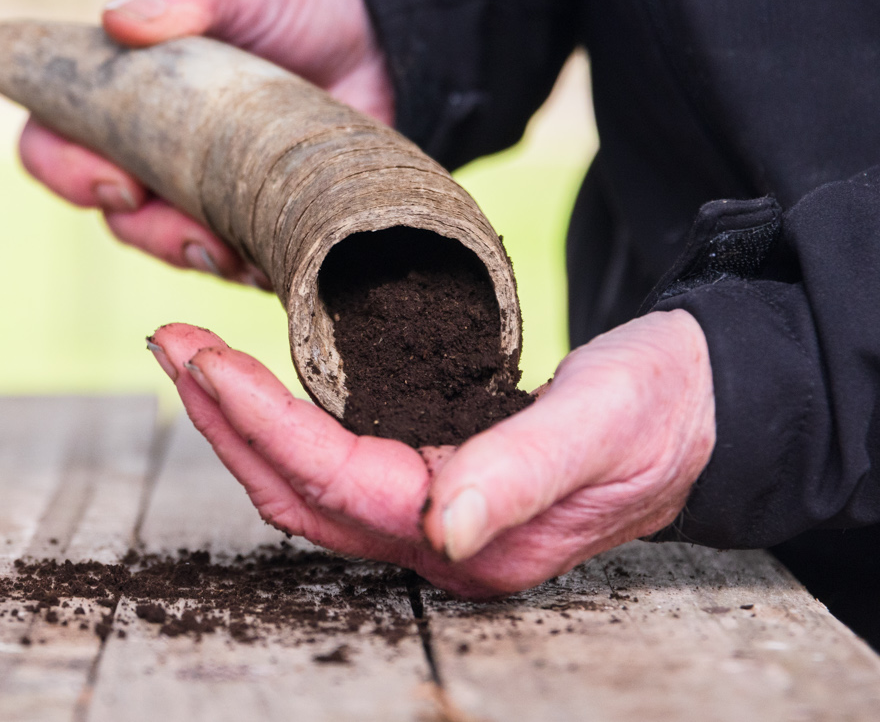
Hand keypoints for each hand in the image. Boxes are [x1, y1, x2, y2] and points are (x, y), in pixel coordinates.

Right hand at [18, 0, 388, 287]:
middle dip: (137, 226)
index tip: (114, 177)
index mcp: (126, 92)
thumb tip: (119, 18)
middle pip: (107, 210)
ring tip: (232, 248)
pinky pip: (237, 270)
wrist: (386, 40)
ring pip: (167, 247)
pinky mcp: (259, 228)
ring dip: (191, 254)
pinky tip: (276, 256)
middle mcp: (153, 151)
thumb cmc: (296, 3)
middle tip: (187, 227)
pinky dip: (250, 267)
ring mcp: (206, 196)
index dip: (63, 168)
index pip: (53, 140)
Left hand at [145, 311, 714, 597]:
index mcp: (473, 535)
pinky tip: (256, 379)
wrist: (711, 403)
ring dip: (239, 420)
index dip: (257, 419)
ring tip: (190, 353)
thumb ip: (523, 473)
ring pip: (304, 483)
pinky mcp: (435, 481)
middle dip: (221, 418)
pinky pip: (333, 463)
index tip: (199, 355)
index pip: (333, 480)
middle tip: (168, 340)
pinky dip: (282, 421)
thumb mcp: (601, 423)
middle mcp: (439, 540)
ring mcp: (433, 517)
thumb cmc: (664, 407)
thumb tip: (441, 528)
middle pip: (296, 492)